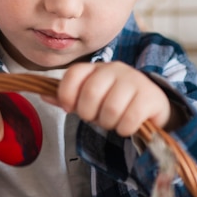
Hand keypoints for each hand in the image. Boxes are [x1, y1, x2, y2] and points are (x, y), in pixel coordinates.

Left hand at [47, 62, 172, 136]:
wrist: (152, 105)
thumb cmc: (115, 101)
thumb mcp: (90, 98)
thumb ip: (68, 97)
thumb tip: (43, 95)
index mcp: (96, 68)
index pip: (73, 74)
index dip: (66, 94)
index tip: (70, 108)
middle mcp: (114, 69)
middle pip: (90, 94)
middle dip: (89, 114)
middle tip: (97, 117)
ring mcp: (134, 80)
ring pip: (109, 109)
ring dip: (108, 123)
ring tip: (113, 121)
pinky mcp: (149, 97)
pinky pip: (128, 119)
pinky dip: (125, 129)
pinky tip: (128, 125)